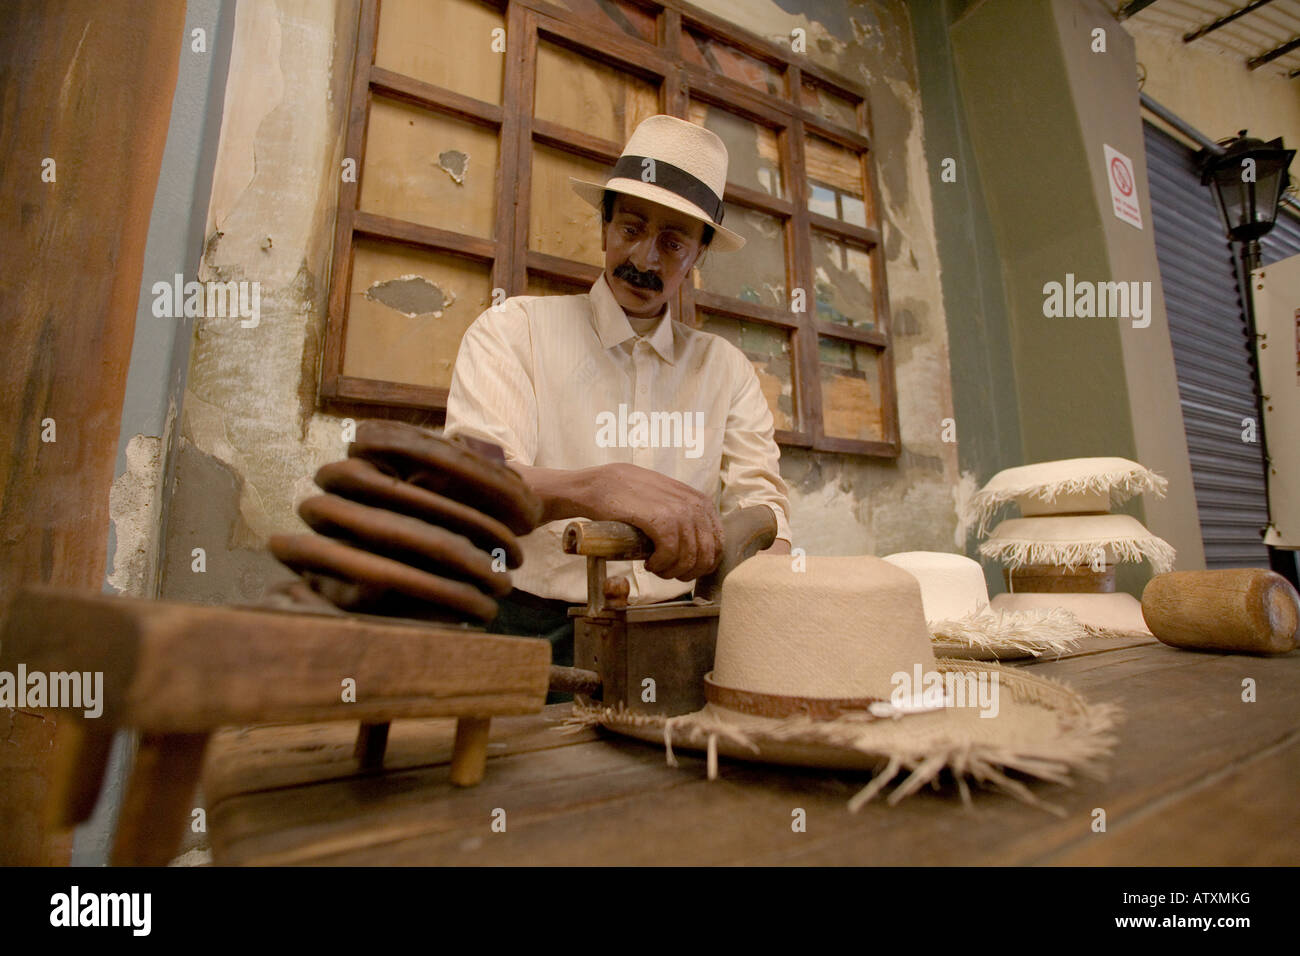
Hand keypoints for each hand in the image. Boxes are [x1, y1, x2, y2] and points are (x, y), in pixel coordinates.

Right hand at [585, 463, 722, 581]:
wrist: (601, 485)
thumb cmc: (632, 496)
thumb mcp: (669, 500)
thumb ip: (687, 517)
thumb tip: (700, 549)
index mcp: (701, 502)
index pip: (718, 544)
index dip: (704, 565)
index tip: (686, 570)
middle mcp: (695, 506)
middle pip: (706, 556)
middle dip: (688, 572)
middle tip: (668, 572)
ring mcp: (679, 512)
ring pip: (688, 558)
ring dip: (671, 571)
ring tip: (656, 567)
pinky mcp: (660, 520)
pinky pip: (670, 554)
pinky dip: (660, 565)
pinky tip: (649, 563)